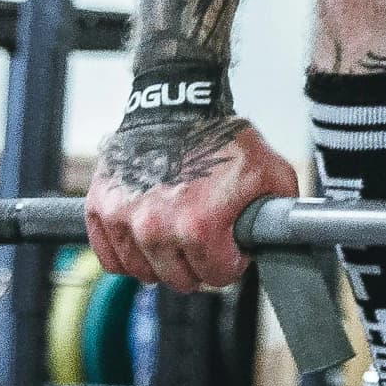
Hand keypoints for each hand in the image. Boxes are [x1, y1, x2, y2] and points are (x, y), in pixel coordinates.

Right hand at [85, 118, 296, 292]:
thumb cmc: (221, 137)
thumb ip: (281, 214)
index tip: (229, 243)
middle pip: (180, 280)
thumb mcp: (270, 173)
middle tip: (203, 239)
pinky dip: (126, 256)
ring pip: (144, 274)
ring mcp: (124, 219)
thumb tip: (285, 241)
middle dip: (197, 264)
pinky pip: (110, 257)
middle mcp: (157, 229)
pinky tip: (144, 242)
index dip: (230, 260)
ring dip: (161, 262)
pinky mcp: (100, 208)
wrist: (176, 105)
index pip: (218, 277)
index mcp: (199, 227)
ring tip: (175, 238)